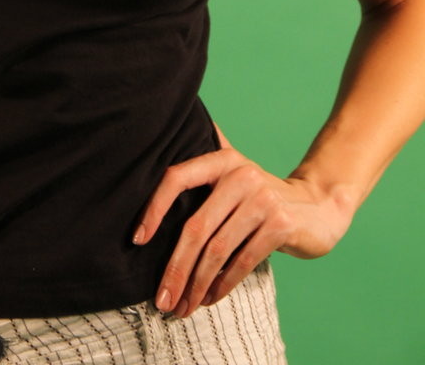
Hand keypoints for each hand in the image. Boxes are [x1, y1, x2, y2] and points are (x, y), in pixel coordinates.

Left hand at [132, 129, 354, 317]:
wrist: (320, 206)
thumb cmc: (264, 195)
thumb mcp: (235, 172)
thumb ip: (206, 165)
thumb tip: (161, 151)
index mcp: (222, 160)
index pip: (176, 177)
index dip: (153, 208)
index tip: (137, 240)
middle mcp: (240, 174)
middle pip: (195, 227)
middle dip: (175, 267)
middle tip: (162, 299)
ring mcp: (262, 199)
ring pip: (217, 250)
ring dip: (196, 284)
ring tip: (184, 306)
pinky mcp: (280, 224)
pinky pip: (242, 261)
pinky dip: (223, 285)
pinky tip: (210, 298)